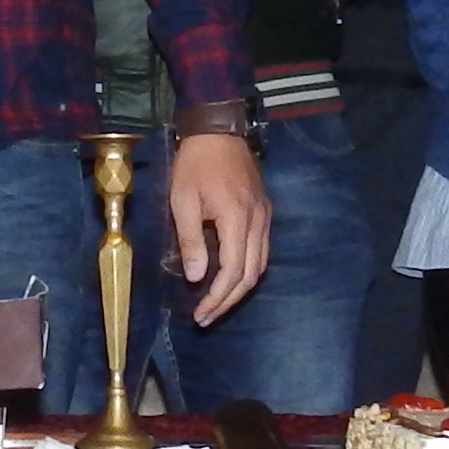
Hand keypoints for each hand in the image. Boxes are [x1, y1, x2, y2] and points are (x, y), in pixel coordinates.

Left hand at [163, 131, 269, 322]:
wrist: (218, 131)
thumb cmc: (195, 163)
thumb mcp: (182, 200)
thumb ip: (191, 239)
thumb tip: (197, 277)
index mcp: (236, 218)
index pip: (232, 271)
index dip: (217, 297)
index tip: (200, 313)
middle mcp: (257, 221)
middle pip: (250, 275)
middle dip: (228, 301)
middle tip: (206, 317)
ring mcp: (265, 217)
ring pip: (260, 266)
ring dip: (240, 289)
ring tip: (218, 304)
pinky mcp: (265, 212)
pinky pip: (262, 250)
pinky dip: (248, 270)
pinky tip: (231, 278)